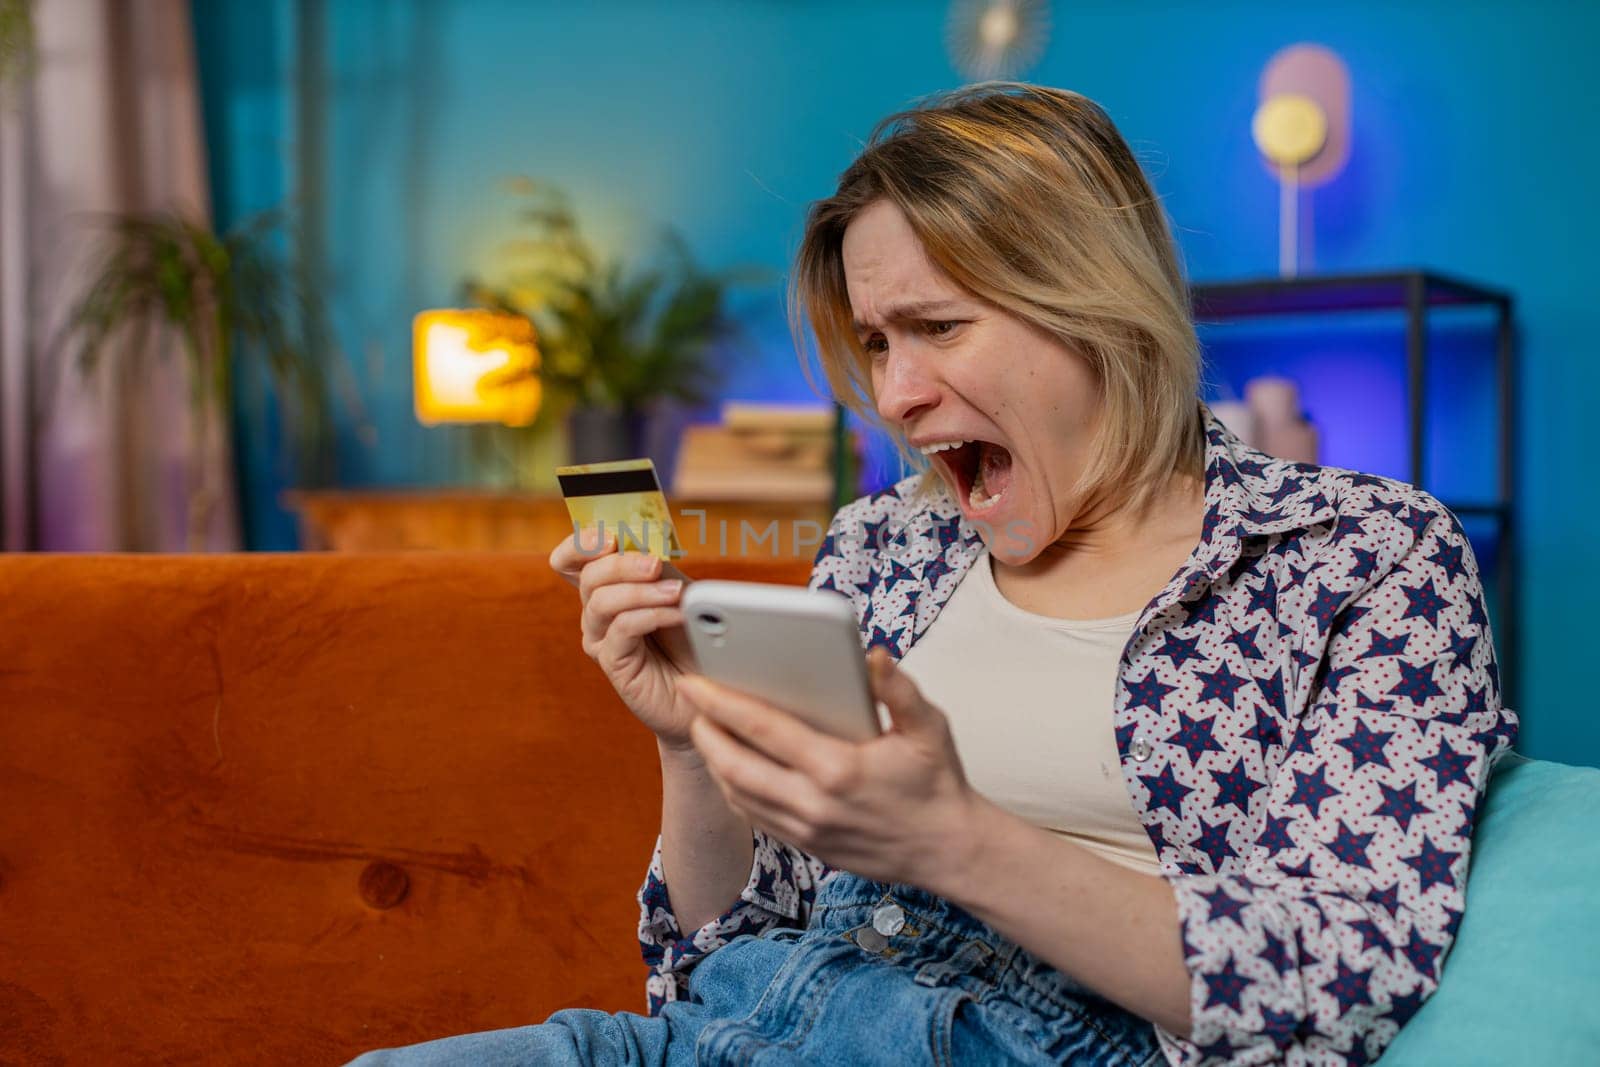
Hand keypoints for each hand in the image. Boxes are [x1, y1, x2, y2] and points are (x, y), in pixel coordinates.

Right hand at [548, 528, 698, 751]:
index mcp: (606, 588)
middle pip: (588, 576)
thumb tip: (636, 540)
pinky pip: (621, 629)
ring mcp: (601, 639)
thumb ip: (652, 564)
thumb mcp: (674, 588)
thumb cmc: (690, 635)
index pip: (570, 561)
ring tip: (676, 593)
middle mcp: (596, 613)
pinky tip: (676, 615)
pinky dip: (650, 615)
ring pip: (601, 602)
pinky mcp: (614, 664)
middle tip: (656, 564)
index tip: (609, 537)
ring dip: (641, 591)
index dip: (579, 544)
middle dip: (623, 564)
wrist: (708, 685)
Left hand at [677, 647, 980, 886]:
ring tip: (706, 729)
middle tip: (691, 703)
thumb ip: (899, 690)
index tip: (695, 682)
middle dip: (705, 731)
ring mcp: (806, 831)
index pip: (762, 729)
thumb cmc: (937, 784)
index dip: (721, 703)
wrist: (948, 850)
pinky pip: (754, 816)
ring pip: (737, 794)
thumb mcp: (929, 727)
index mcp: (837, 769)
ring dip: (714, 760)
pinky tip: (732, 766)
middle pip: (734, 766)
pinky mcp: (806, 847)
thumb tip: (872, 657)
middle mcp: (813, 804)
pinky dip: (733, 789)